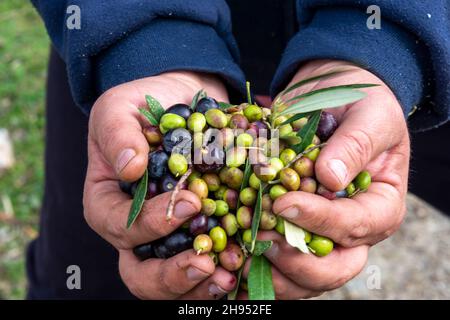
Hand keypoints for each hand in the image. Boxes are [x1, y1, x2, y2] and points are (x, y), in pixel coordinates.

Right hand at [83, 71, 236, 298]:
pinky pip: (208, 264)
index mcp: (109, 204)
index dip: (151, 223)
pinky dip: (224, 270)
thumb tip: (129, 167)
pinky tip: (244, 265)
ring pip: (174, 280)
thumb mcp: (118, 108)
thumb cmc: (143, 106)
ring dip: (201, 285)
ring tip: (228, 277)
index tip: (189, 202)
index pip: (120, 227)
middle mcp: (136, 230)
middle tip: (204, 263)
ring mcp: (168, 238)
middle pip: (141, 273)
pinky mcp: (199, 233)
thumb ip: (117, 134)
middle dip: (172, 275)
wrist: (181, 102)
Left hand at [243, 60, 409, 298]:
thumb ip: (355, 145)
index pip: (355, 226)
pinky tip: (231, 258)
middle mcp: (352, 230)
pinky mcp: (292, 230)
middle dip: (297, 263)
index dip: (320, 221)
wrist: (332, 97)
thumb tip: (330, 179)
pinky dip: (254, 265)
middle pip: (333, 269)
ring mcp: (320, 235)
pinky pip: (277, 261)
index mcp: (380, 206)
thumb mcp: (368, 115)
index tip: (284, 203)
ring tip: (241, 256)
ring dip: (271, 272)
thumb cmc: (359, 106)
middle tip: (263, 242)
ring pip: (303, 276)